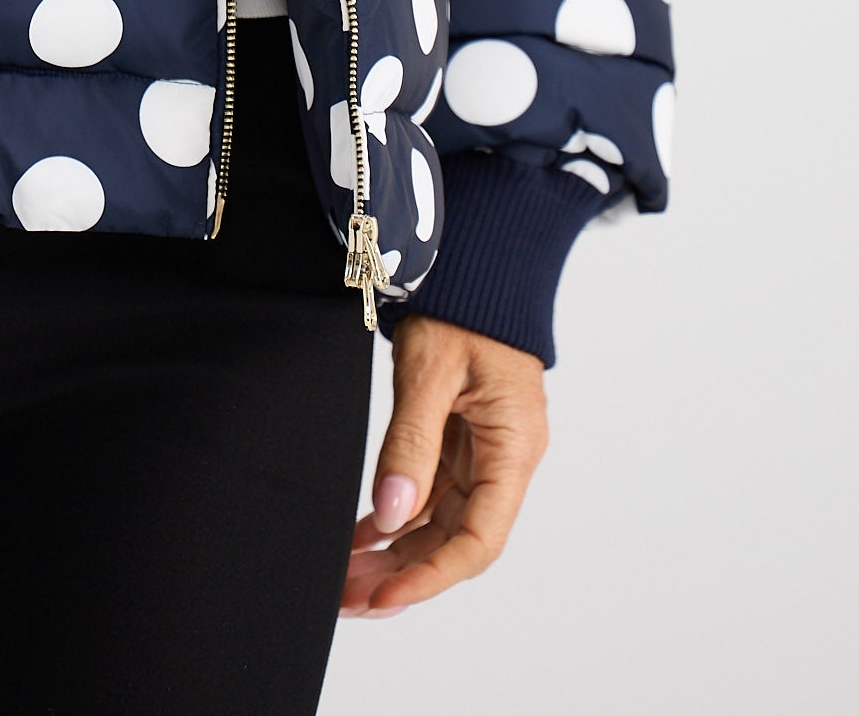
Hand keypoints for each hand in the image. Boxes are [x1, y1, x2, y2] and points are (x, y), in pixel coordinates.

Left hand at [340, 315, 548, 617]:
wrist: (475, 261)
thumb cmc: (464, 304)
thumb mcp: (432, 370)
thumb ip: (411, 443)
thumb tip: (389, 516)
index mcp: (513, 448)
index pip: (478, 540)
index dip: (430, 575)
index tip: (383, 596)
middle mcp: (503, 459)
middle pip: (455, 540)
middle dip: (403, 573)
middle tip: (347, 598)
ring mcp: (482, 451)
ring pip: (438, 522)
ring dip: (394, 551)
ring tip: (345, 576)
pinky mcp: (458, 438)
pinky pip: (428, 493)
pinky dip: (395, 516)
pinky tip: (360, 536)